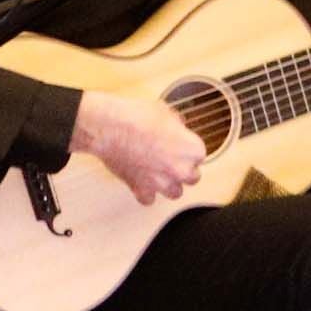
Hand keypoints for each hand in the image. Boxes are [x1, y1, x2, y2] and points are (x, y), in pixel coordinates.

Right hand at [70, 91, 206, 205]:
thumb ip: (177, 125)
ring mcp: (162, 183)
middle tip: (170, 159)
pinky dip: (146, 192)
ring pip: (175, 193)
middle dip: (182, 169)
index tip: (179, 147)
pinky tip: (142, 182)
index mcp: (192, 150)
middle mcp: (181, 170)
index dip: (187, 150)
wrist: (110, 128)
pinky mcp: (141, 189)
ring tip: (159, 172)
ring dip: (169, 184)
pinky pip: (149, 199)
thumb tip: (177, 128)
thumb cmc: (136, 117)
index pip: (200, 156)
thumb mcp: (165, 111)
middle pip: (192, 177)